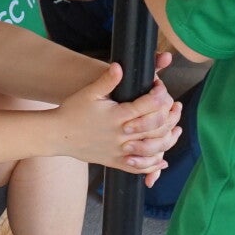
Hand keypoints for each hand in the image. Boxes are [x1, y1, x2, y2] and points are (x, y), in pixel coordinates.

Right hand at [54, 60, 182, 176]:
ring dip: (168, 140)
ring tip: (176, 130)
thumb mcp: (89, 93)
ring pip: (152, 149)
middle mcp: (121, 135)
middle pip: (155, 127)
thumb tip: (120, 66)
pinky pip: (138, 168)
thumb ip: (107, 80)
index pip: (148, 105)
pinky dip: (153, 166)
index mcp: (117, 116)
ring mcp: (119, 151)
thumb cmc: (73, 111)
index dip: (159, 94)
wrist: (57, 135)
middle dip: (170, 116)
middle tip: (175, 106)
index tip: (160, 88)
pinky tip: (162, 160)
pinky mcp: (115, 162)